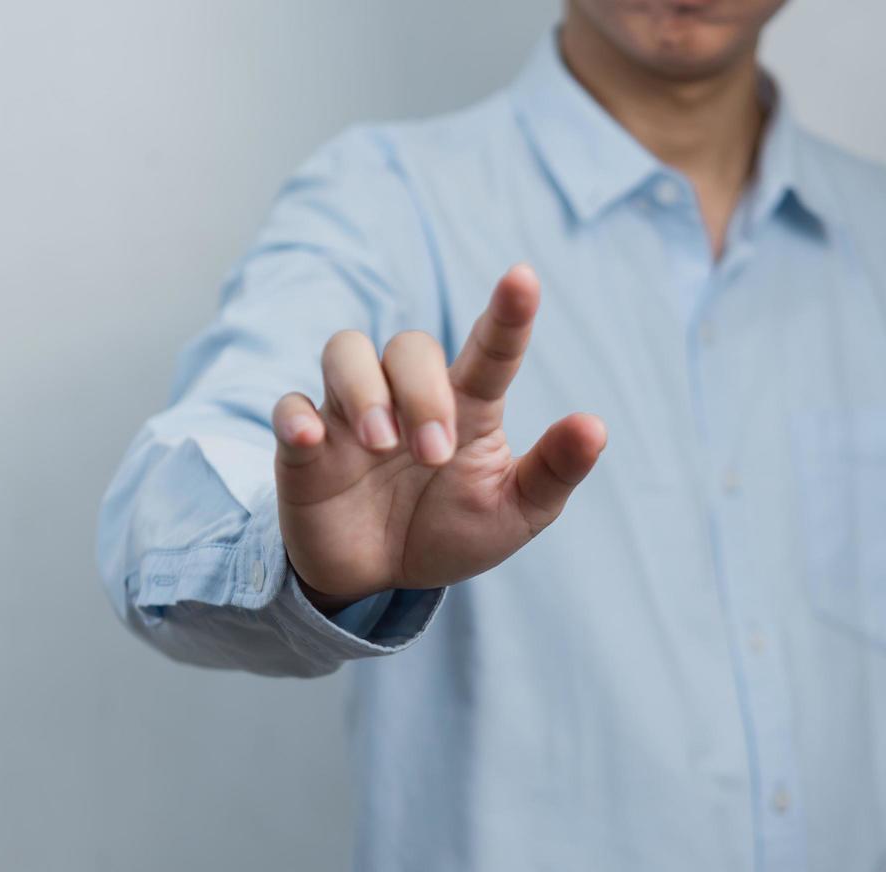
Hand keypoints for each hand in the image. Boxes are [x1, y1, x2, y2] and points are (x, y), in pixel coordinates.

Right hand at [272, 263, 607, 612]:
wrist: (381, 580)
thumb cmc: (451, 531)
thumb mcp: (515, 514)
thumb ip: (553, 471)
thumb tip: (596, 426)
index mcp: (467, 407)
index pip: (490, 349)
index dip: (508, 313)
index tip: (524, 278)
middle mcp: (407, 396)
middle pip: (410, 346)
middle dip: (424, 394)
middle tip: (435, 455)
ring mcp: (352, 415)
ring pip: (346, 350)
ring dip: (367, 390)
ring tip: (384, 445)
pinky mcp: (305, 447)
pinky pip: (289, 406)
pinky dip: (298, 417)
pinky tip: (314, 441)